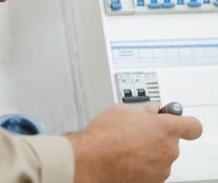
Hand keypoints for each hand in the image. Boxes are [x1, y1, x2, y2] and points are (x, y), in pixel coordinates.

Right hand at [67, 103, 201, 182]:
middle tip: (137, 131)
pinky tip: (125, 158)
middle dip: (157, 135)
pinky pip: (151, 169)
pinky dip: (141, 165)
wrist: (92, 160)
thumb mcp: (122, 110)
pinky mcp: (152, 181)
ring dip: (148, 151)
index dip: (185, 122)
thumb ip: (142, 111)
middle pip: (172, 141)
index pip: (192, 126)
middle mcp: (169, 149)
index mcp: (166, 128)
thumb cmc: (105, 136)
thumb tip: (148, 112)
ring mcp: (161, 168)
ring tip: (126, 146)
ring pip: (160, 156)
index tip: (176, 120)